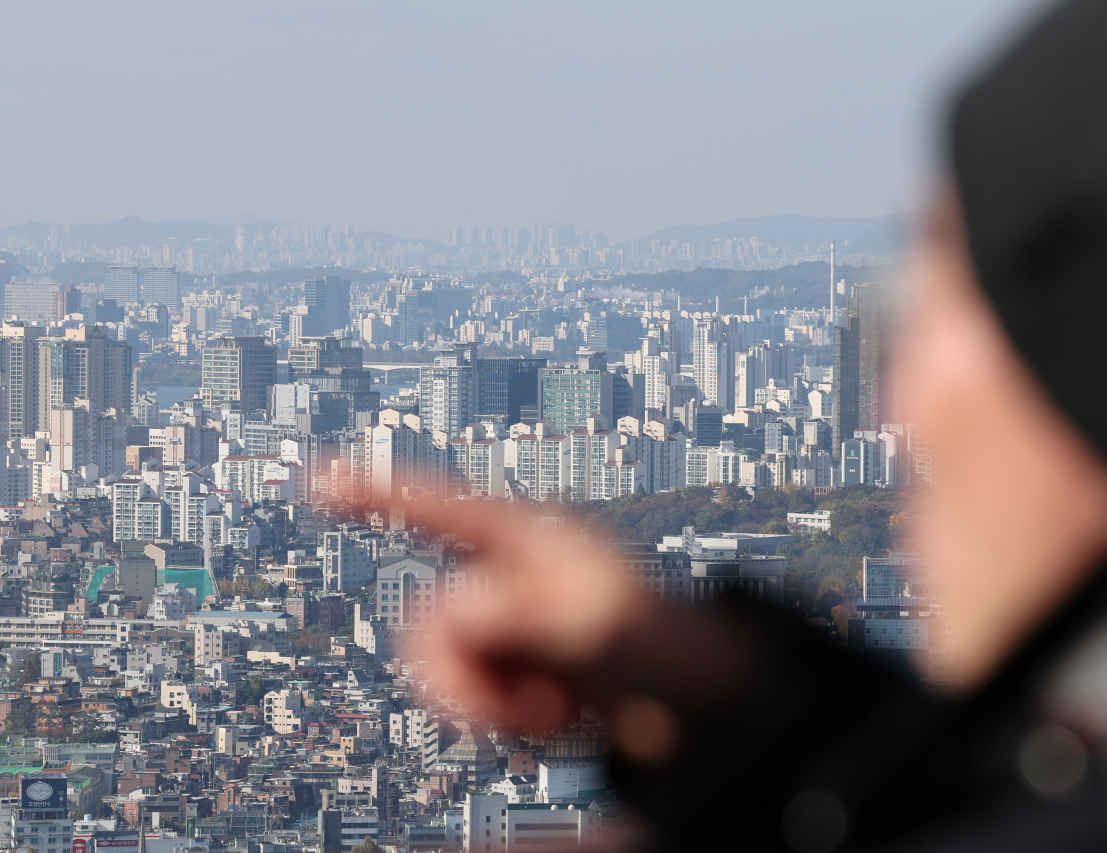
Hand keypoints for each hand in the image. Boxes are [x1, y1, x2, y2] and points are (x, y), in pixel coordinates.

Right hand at [406, 498, 756, 765]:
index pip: (439, 505)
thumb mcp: (595, 625)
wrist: (697, 706)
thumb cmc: (663, 645)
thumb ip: (519, 614)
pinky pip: (469, 687)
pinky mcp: (518, 661)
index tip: (317, 478)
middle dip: (463, 674)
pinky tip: (552, 714)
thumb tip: (453, 611)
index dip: (375, 492)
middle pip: (428, 616)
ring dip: (485, 699)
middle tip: (525, 705)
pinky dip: (498, 714)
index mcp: (530, 539)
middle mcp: (513, 574)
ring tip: (549, 709)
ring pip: (443, 660)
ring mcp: (514, 620)